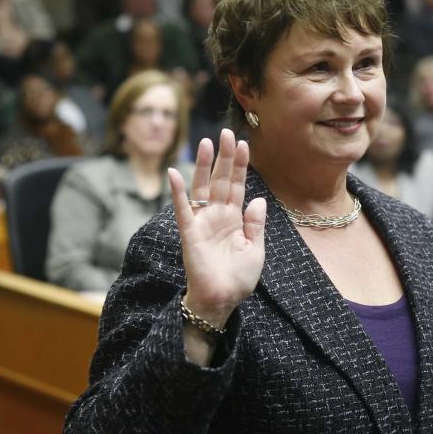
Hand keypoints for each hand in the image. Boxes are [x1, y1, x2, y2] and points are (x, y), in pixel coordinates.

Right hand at [168, 129, 266, 328]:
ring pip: (202, 188)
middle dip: (224, 157)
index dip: (240, 165)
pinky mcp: (189, 233)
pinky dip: (178, 192)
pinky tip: (175, 173)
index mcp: (235, 219)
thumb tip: (258, 199)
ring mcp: (203, 222)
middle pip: (221, 180)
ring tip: (206, 142)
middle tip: (226, 132)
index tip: (242, 143)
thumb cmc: (238, 280)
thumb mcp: (256, 250)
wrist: (221, 301)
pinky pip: (182, 209)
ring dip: (203, 166)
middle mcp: (218, 216)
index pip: (238, 186)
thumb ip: (256, 224)